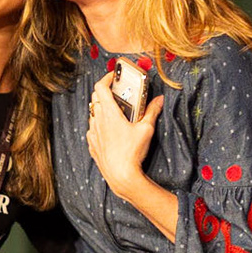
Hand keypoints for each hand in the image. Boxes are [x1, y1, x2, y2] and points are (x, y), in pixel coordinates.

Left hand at [86, 72, 163, 196]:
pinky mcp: (92, 145)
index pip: (100, 87)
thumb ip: (152, 112)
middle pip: (95, 98)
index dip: (106, 78)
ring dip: (101, 109)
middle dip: (105, 92)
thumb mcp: (146, 129)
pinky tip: (110, 130)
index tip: (114, 76)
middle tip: (117, 93)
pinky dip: (99, 124)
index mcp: (109, 113)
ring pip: (93, 114)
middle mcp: (97, 121)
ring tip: (116, 112)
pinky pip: (92, 129)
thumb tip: (159, 100)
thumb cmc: (132, 152)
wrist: (120, 176)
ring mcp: (93, 133)